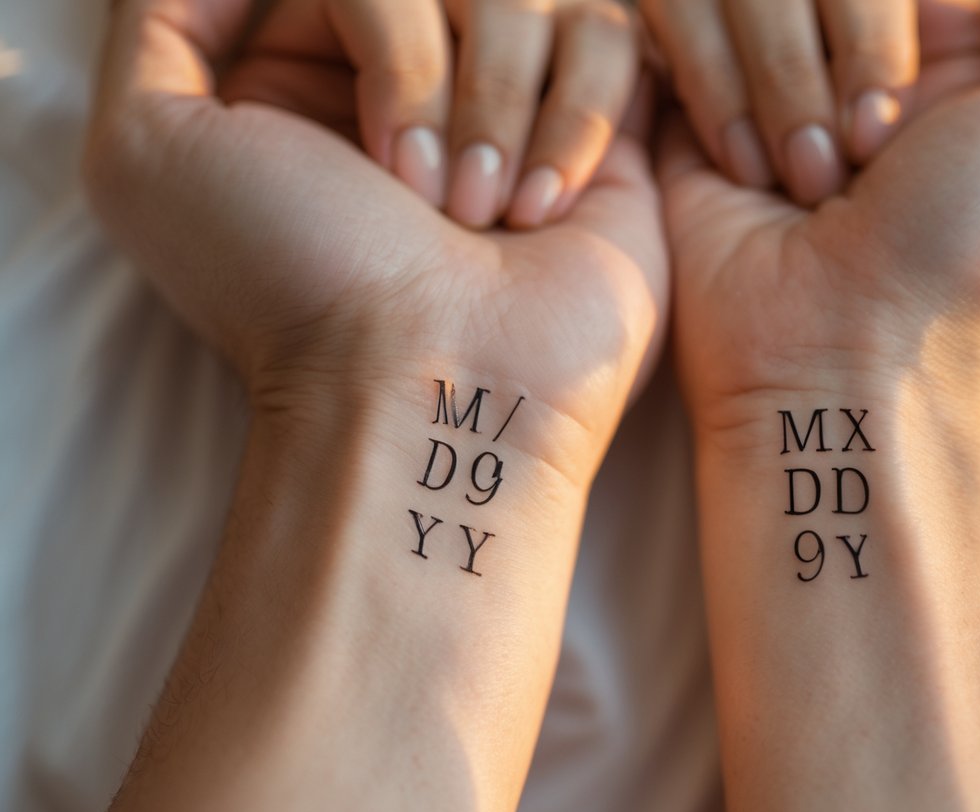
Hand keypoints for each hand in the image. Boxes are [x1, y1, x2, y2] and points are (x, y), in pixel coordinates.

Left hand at [85, 0, 665, 483]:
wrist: (434, 386)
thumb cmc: (297, 280)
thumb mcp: (145, 145)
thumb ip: (160, 16)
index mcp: (306, 71)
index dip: (363, 25)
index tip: (353, 144)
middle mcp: (412, 82)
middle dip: (423, 72)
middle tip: (416, 192)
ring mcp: (510, 106)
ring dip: (496, 110)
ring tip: (483, 218)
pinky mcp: (602, 137)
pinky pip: (613, 40)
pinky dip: (572, 125)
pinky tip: (542, 211)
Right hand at [657, 0, 979, 432]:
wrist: (845, 349)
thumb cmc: (970, 245)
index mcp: (945, 50)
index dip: (894, 14)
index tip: (911, 90)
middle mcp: (849, 59)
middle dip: (856, 48)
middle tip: (869, 150)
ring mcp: (767, 82)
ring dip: (783, 86)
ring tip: (805, 186)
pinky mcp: (686, 112)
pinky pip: (675, 21)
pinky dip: (715, 95)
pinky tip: (741, 174)